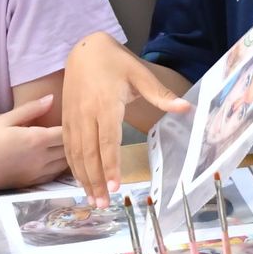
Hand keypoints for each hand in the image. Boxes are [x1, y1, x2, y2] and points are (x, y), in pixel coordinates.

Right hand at [0, 95, 67, 189]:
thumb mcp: (6, 119)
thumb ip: (31, 109)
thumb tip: (51, 98)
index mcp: (36, 139)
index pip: (66, 133)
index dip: (74, 126)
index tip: (76, 118)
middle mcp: (40, 158)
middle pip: (69, 150)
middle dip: (74, 140)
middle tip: (77, 130)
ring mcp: (36, 173)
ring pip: (64, 165)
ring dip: (69, 155)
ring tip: (70, 144)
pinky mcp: (30, 183)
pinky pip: (53, 175)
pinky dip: (59, 167)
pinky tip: (57, 159)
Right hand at [62, 39, 190, 204]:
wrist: (84, 49)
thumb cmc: (115, 62)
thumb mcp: (139, 73)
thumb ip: (160, 94)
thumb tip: (185, 108)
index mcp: (105, 104)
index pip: (107, 141)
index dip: (110, 165)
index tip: (115, 186)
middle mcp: (86, 114)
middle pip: (90, 153)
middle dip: (96, 180)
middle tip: (103, 204)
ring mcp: (73, 117)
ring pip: (76, 153)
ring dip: (84, 178)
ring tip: (93, 199)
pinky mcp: (66, 118)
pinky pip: (68, 146)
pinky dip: (73, 165)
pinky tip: (81, 180)